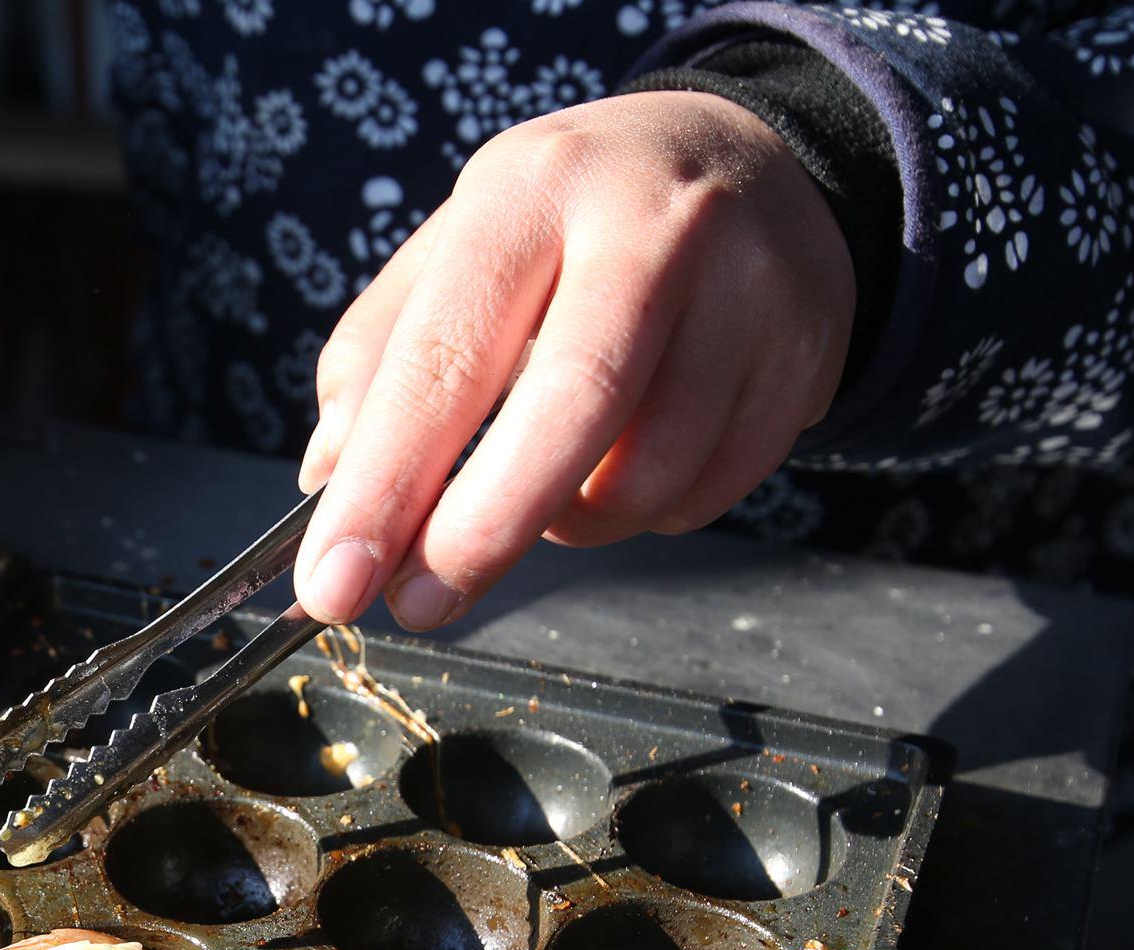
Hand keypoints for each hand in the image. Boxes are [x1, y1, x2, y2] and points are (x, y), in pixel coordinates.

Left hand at [292, 92, 855, 629]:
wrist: (752, 162)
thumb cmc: (572, 224)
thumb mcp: (461, 247)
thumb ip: (381, 353)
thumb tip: (330, 473)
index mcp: (532, 192)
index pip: (446, 354)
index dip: (385, 484)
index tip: (335, 582)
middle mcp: (649, 227)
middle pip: (570, 408)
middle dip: (482, 530)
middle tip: (420, 602)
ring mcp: (746, 291)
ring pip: (644, 476)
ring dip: (570, 523)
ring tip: (546, 481)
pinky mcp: (803, 358)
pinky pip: (704, 496)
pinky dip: (645, 513)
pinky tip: (627, 459)